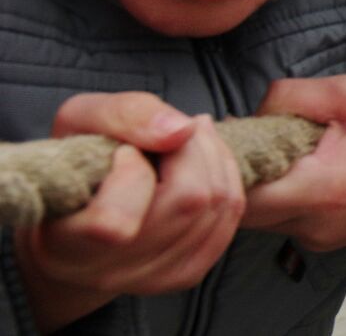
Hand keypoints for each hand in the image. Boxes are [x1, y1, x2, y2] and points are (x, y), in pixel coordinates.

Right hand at [16, 94, 243, 333]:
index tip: (122, 151)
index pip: (115, 223)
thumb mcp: (80, 119)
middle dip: (191, 149)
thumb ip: (126, 116)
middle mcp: (108, 271)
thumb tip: (183, 131)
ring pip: (217, 206)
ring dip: (213, 157)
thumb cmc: (76, 163)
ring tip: (187, 140)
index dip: (130, 170)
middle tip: (172, 131)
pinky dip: (226, 177)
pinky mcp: (185, 273)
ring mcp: (150, 278)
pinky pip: (230, 217)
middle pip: (188, 201)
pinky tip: (204, 161)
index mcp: (66, 243)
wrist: (80, 213)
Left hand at [242, 75, 345, 250]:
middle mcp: (315, 226)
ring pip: (258, 217)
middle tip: (250, 135)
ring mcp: (318, 239)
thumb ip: (294, 95)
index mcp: (322, 189)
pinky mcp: (323, 241)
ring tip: (281, 148)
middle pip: (241, 209)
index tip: (226, 133)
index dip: (225, 163)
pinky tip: (303, 166)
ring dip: (259, 183)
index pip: (242, 194)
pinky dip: (281, 193)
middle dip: (237, 172)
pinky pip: (282, 218)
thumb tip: (254, 110)